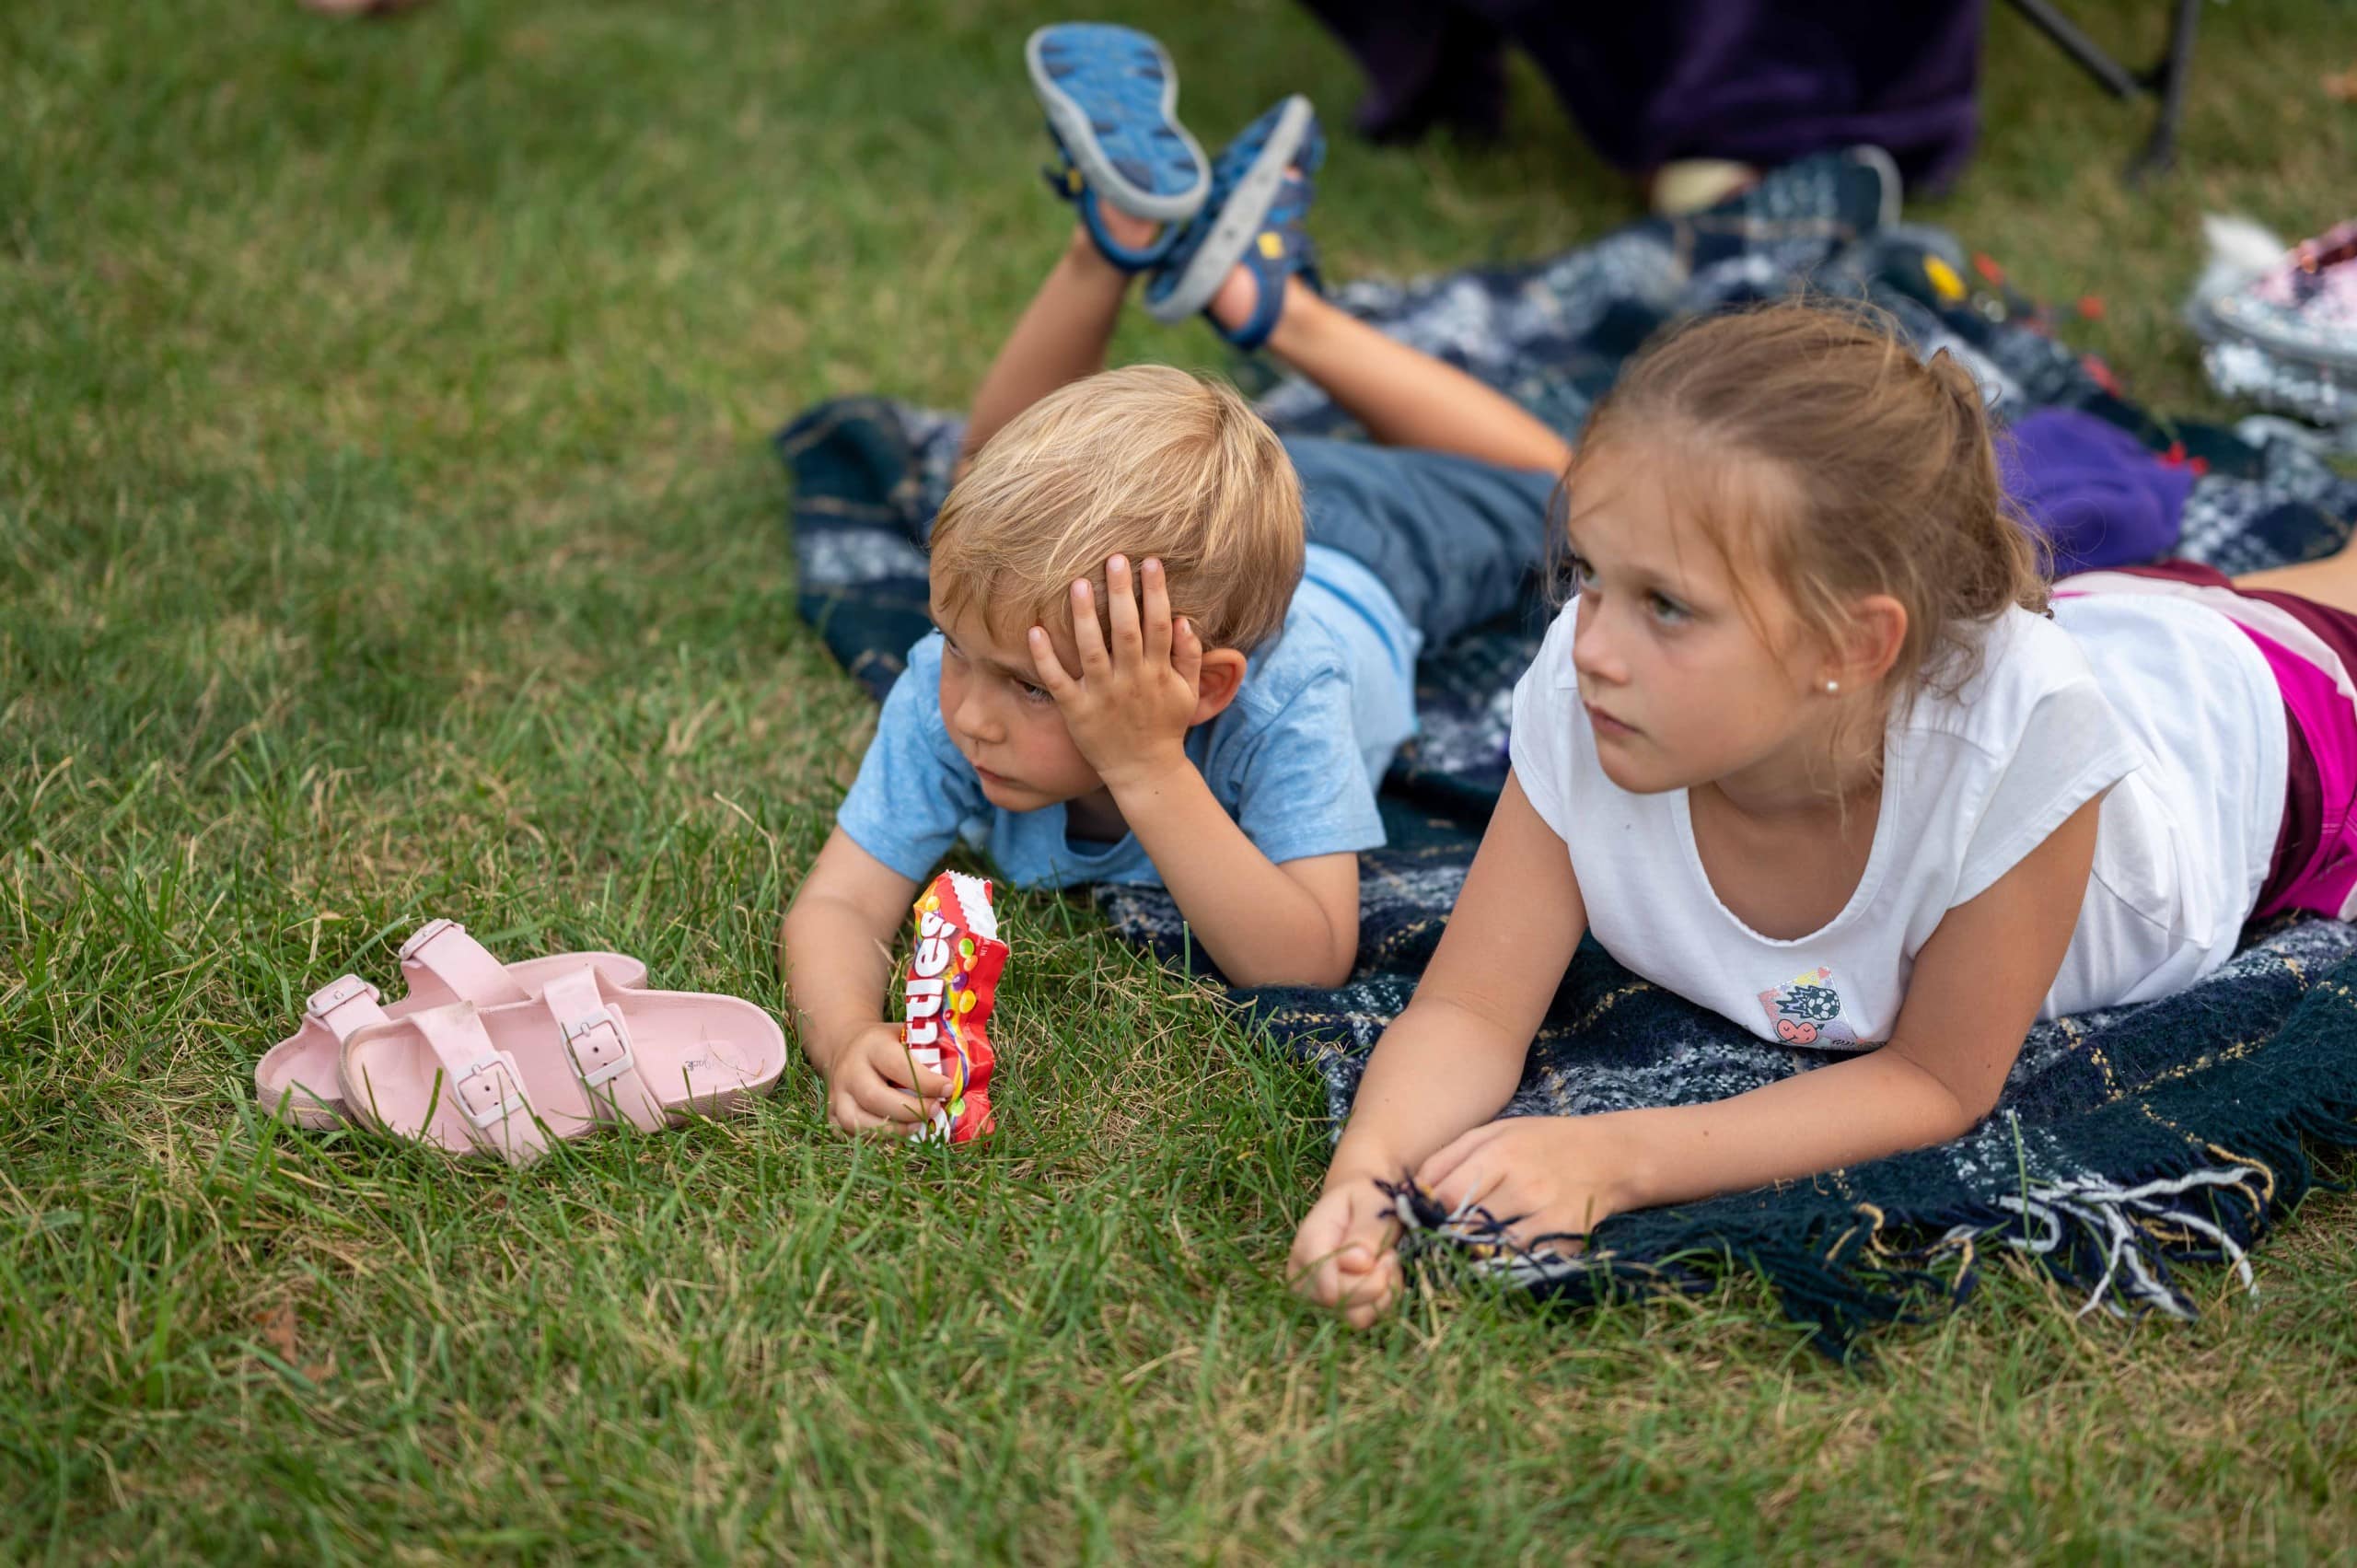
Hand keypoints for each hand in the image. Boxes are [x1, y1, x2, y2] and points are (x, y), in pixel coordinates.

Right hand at [815, 1021, 952, 1136]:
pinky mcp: (832, 1115)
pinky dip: (880, 1139)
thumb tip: (961, 1072)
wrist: (844, 1046)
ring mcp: (837, 1096)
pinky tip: (901, 1134)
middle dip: (910, 1110)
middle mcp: (849, 1071)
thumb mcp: (903, 1035)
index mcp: (871, 1046)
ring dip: (895, 1130)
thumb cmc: (885, 1043)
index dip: (924, 1081)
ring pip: (861, 1122)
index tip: (948, 1088)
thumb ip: (927, 1049)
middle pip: (876, 1097)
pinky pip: (855, 1134)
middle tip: (935, 1111)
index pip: (897, 1065)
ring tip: (919, 1127)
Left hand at [1029, 555, 1202, 790]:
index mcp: (1157, 672)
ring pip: (1091, 650)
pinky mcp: (1076, 711)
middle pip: (1125, 630)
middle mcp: (1130, 680)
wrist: (1144, 771)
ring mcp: (1102, 695)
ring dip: (1085, 617)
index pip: (1159, 624)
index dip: (1156, 592)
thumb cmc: (1165, 726)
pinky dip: (1046, 657)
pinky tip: (1035, 630)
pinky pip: (1058, 680)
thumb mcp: (1187, 692)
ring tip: (1079, 584)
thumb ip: (1189, 656)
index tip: (1150, 562)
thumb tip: (1184, 620)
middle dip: (1121, 593)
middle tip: (1114, 558)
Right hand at [1288, 1172, 1404, 1328]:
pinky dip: (1385, 1300)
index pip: (1321, 1277)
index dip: (1357, 1275)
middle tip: (1389, 1253)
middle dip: (1376, 1281)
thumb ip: (1366, 1230)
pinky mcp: (1337, 1311)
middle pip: (1338, 1303)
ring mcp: (1317, 1299)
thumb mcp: (1372, 1203)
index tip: (1382, 1255)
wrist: (1362, 1208)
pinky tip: (1386, 1276)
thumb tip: (1361, 1263)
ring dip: (1383, 1293)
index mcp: (1306, 1244)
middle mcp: (1303, 1277)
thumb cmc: (1366, 1202)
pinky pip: (1367, 1319)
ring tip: (1386, 1263)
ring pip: (1355, 1317)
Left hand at [1415, 1116, 1631, 1254]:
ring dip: (1475, 1252)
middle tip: (1443, 1238)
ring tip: (1470, 1247)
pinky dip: (1507, 1261)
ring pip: (1492, 1249)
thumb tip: (1414, 1189)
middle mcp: (1522, 1184)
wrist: (1608, 1156)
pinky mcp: (1566, 1237)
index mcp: (1499, 1154)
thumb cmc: (1540, 1142)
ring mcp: (1546, 1214)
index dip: (1429, 1212)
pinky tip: (1502, 1252)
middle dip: (1448, 1236)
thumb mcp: (1493, 1133)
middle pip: (1465, 1226)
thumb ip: (1449, 1156)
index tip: (1427, 1217)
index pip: (1444, 1196)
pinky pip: (1524, 1260)